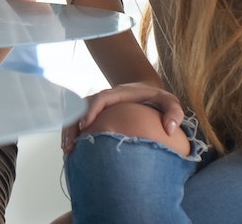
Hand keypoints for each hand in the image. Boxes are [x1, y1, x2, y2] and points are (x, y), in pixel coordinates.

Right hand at [60, 82, 184, 154]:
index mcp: (118, 94)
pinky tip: (72, 149)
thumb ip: (174, 112)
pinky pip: (78, 121)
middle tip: (70, 146)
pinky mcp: (95, 114)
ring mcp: (97, 106)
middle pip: (80, 108)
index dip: (90, 111)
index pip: (99, 99)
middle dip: (73, 126)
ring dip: (69, 131)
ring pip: (76, 115)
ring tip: (67, 150)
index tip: (86, 126)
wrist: (146, 90)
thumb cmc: (157, 98)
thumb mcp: (169, 101)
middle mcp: (103, 98)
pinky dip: (73, 133)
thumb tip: (169, 129)